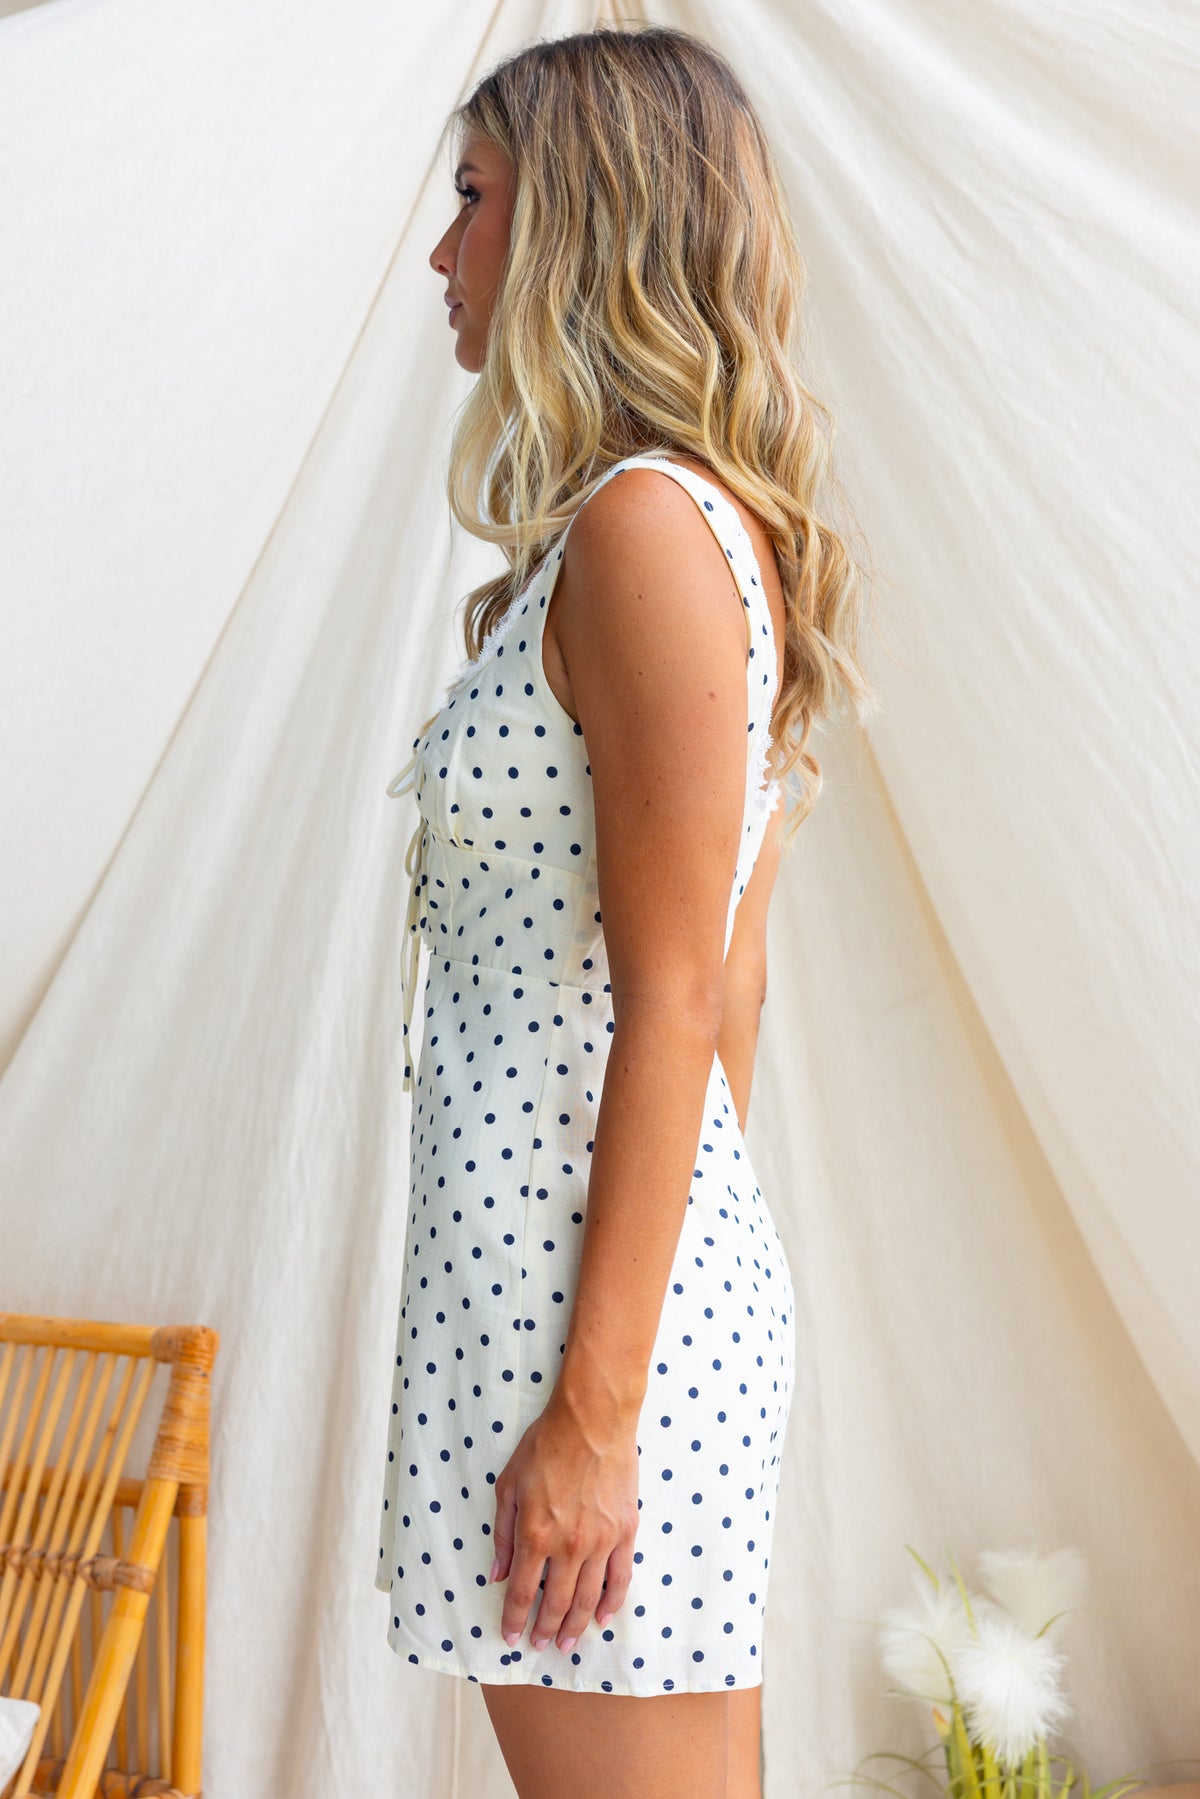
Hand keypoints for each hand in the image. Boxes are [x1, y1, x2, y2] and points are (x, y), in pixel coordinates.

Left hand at [489, 1389, 640, 1655]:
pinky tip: (603, 1618)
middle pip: (556, 1603)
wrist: (592, 1419)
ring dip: (576, 1625)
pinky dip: (612, 1603)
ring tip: (567, 1643)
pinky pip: (621, 1578)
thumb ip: (503, 1534)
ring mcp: (602, 1541)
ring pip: (589, 1598)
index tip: (511, 1636)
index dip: (515, 1620)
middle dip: (545, 1629)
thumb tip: (498, 1575)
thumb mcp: (509, 1485)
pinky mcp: (626, 1531)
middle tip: (540, 1646)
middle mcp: (570, 1545)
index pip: (523, 1592)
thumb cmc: (545, 1446)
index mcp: (536, 1534)